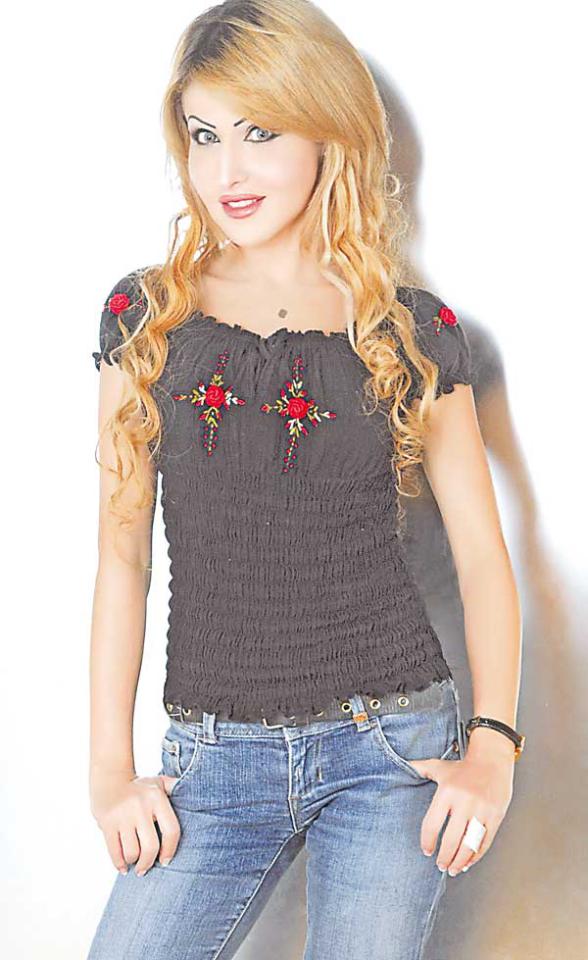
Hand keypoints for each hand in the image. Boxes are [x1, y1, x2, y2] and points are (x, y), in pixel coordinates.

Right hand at [90, 769, 180, 876]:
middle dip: (148, 863)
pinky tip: (123, 867)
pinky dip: (119, 863)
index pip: (171, 830)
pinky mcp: (107, 822)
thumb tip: (196, 796)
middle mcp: (141, 806)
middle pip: (150, 846)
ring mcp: (123, 815)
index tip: (165, 862)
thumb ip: (175, 788)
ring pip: (131, 852)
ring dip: (133, 862)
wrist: (109, 777)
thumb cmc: (139, 787)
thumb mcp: (159, 782)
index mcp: (157, 798)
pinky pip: (114, 851)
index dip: (170, 850)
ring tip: (134, 862)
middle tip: (145, 869)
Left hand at [409, 749, 514, 875]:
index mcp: (447, 792)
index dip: (428, 841)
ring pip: (469, 844)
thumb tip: (401, 765)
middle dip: (444, 857)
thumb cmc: (463, 766)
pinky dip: (476, 856)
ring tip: (453, 869)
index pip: (432, 823)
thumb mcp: (439, 766)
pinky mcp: (496, 816)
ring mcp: (482, 810)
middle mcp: (464, 802)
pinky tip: (468, 862)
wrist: (492, 759)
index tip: (426, 851)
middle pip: (451, 839)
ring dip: (460, 861)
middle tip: (440, 865)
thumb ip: (419, 768)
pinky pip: (485, 842)